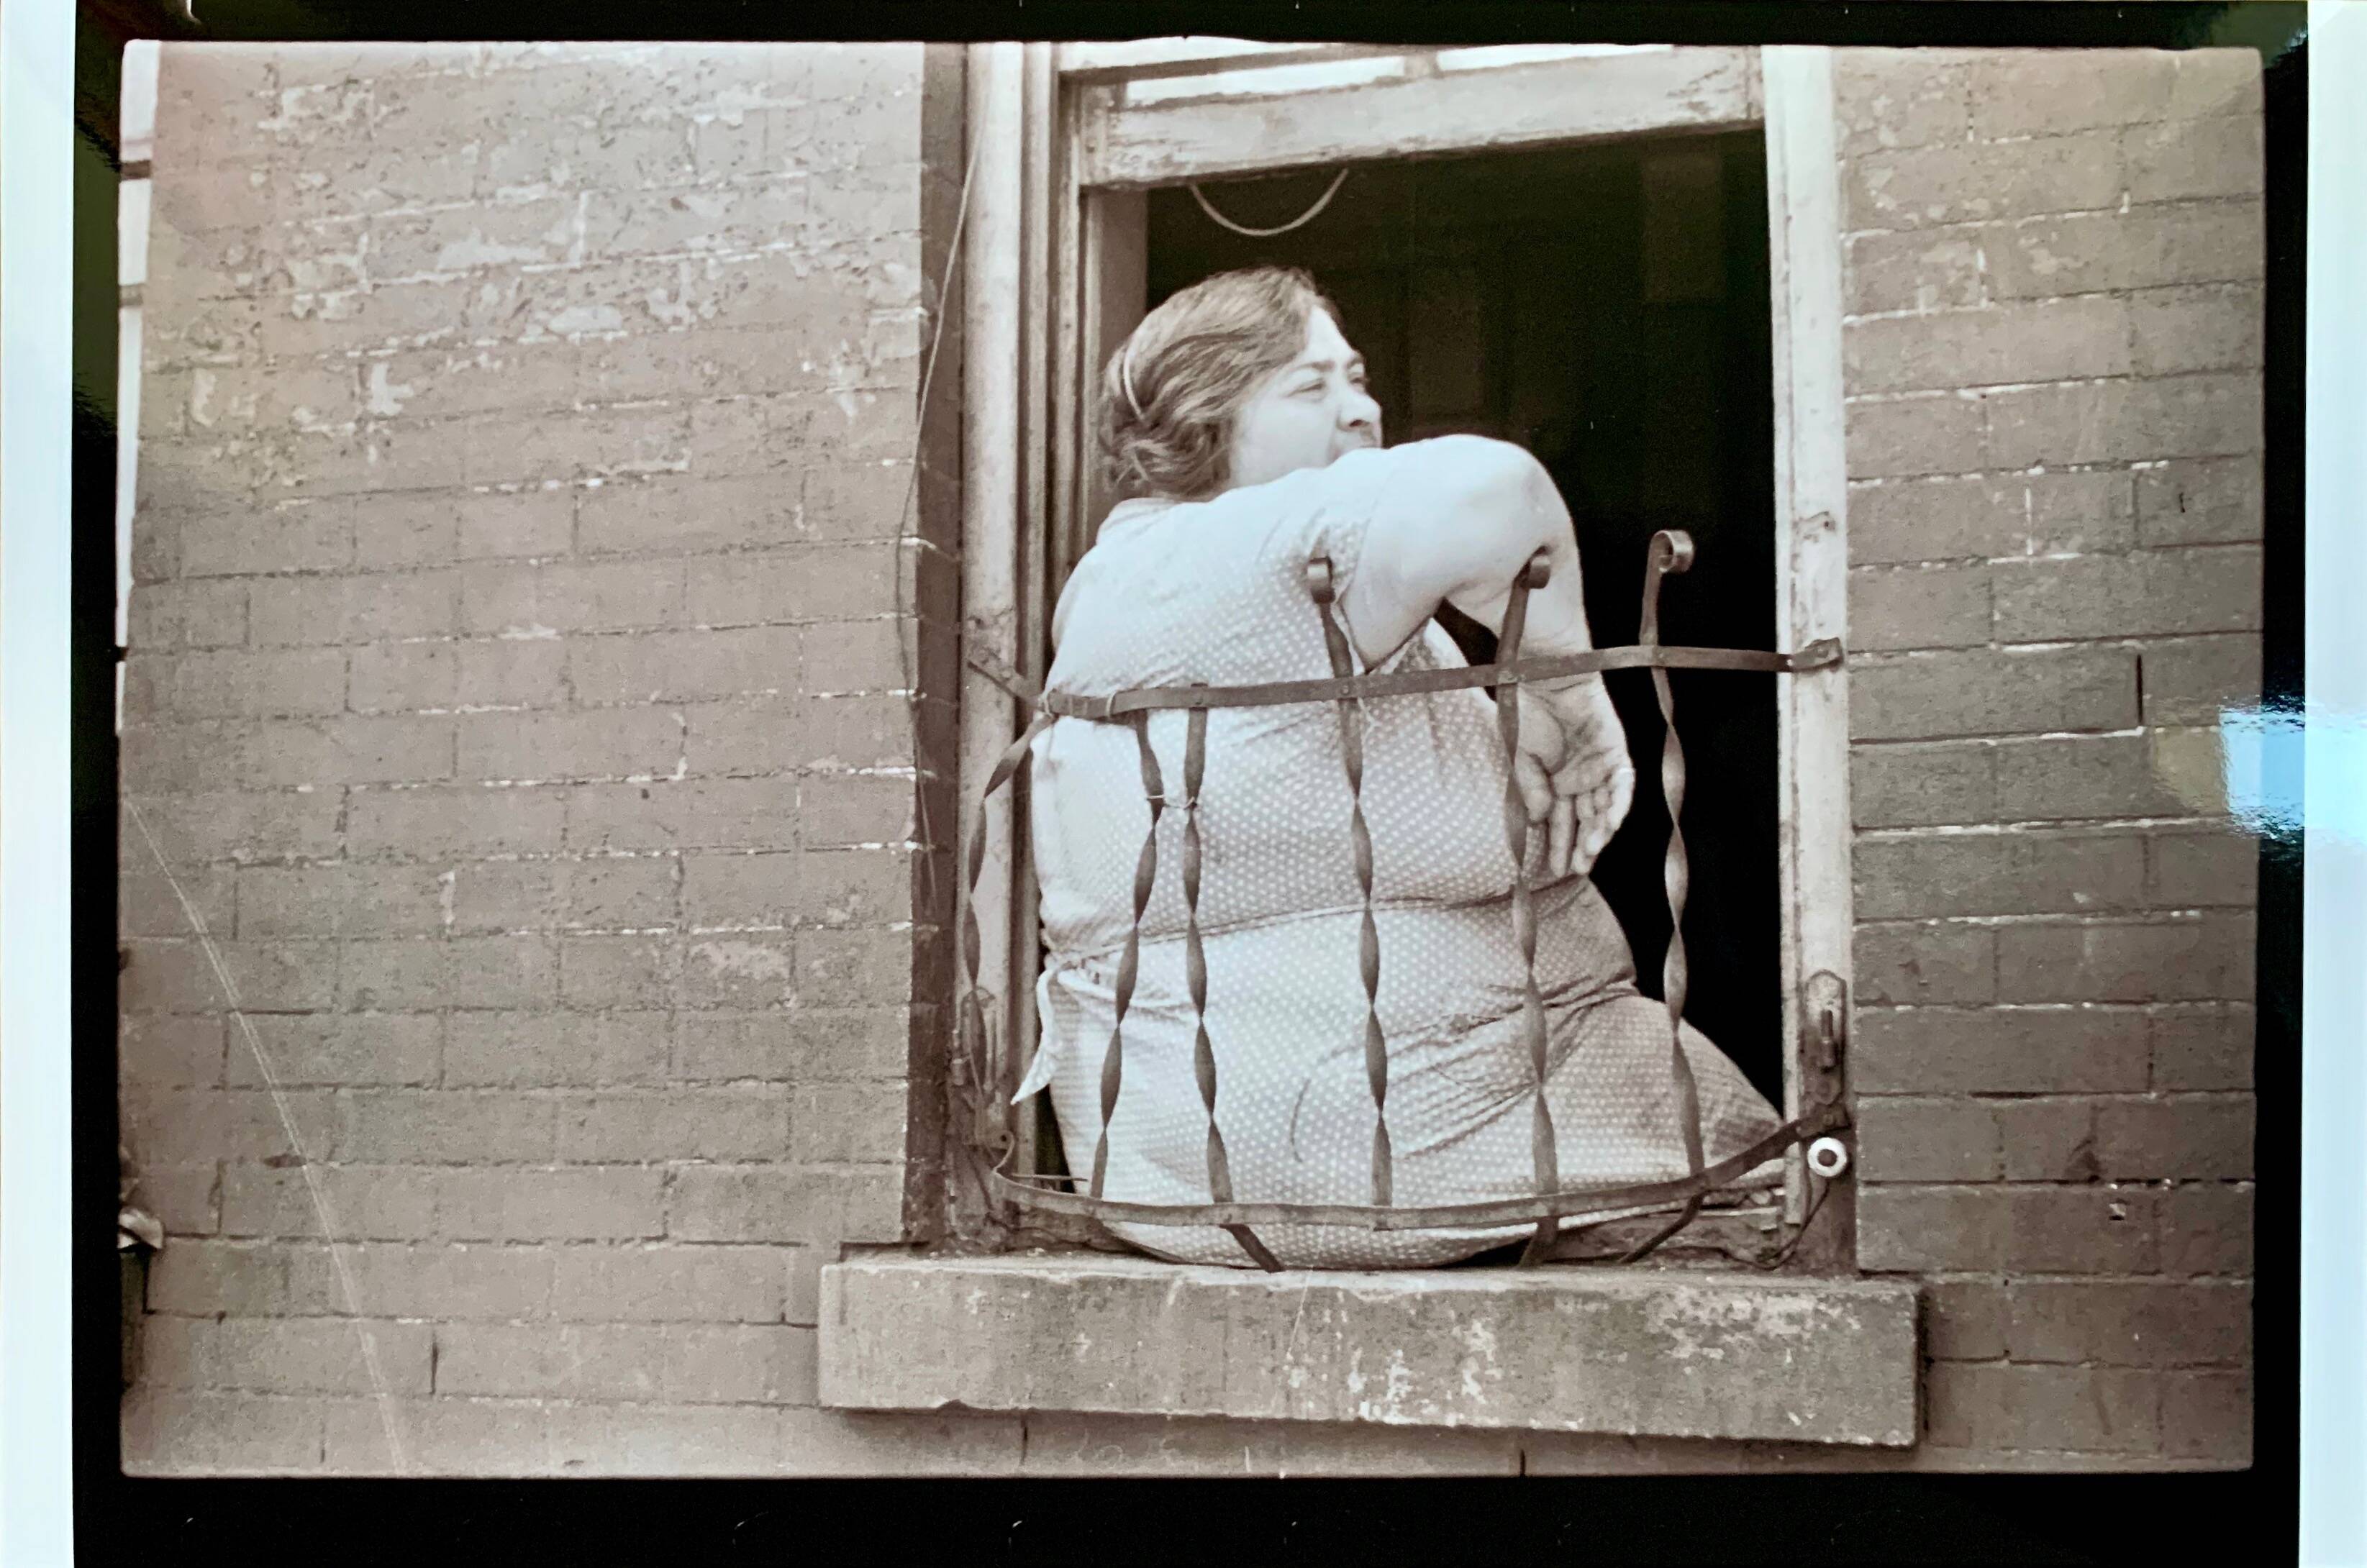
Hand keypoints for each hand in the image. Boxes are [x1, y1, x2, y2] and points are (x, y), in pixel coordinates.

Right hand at [1510, 675, 1634, 877]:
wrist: (1547, 679)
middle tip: (1578, 869)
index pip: (1561, 822)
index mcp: (1556, 782)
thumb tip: (1542, 820)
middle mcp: (1580, 779)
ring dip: (1600, 830)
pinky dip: (1617, 804)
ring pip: (1604, 808)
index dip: (1558, 845)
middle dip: (1583, 846)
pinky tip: (1610, 823)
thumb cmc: (1528, 714)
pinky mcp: (1615, 753)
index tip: (1553, 869)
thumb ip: (1532, 789)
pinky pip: (1621, 785)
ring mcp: (1599, 767)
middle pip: (1586, 820)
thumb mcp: (1521, 758)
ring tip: (1592, 851)